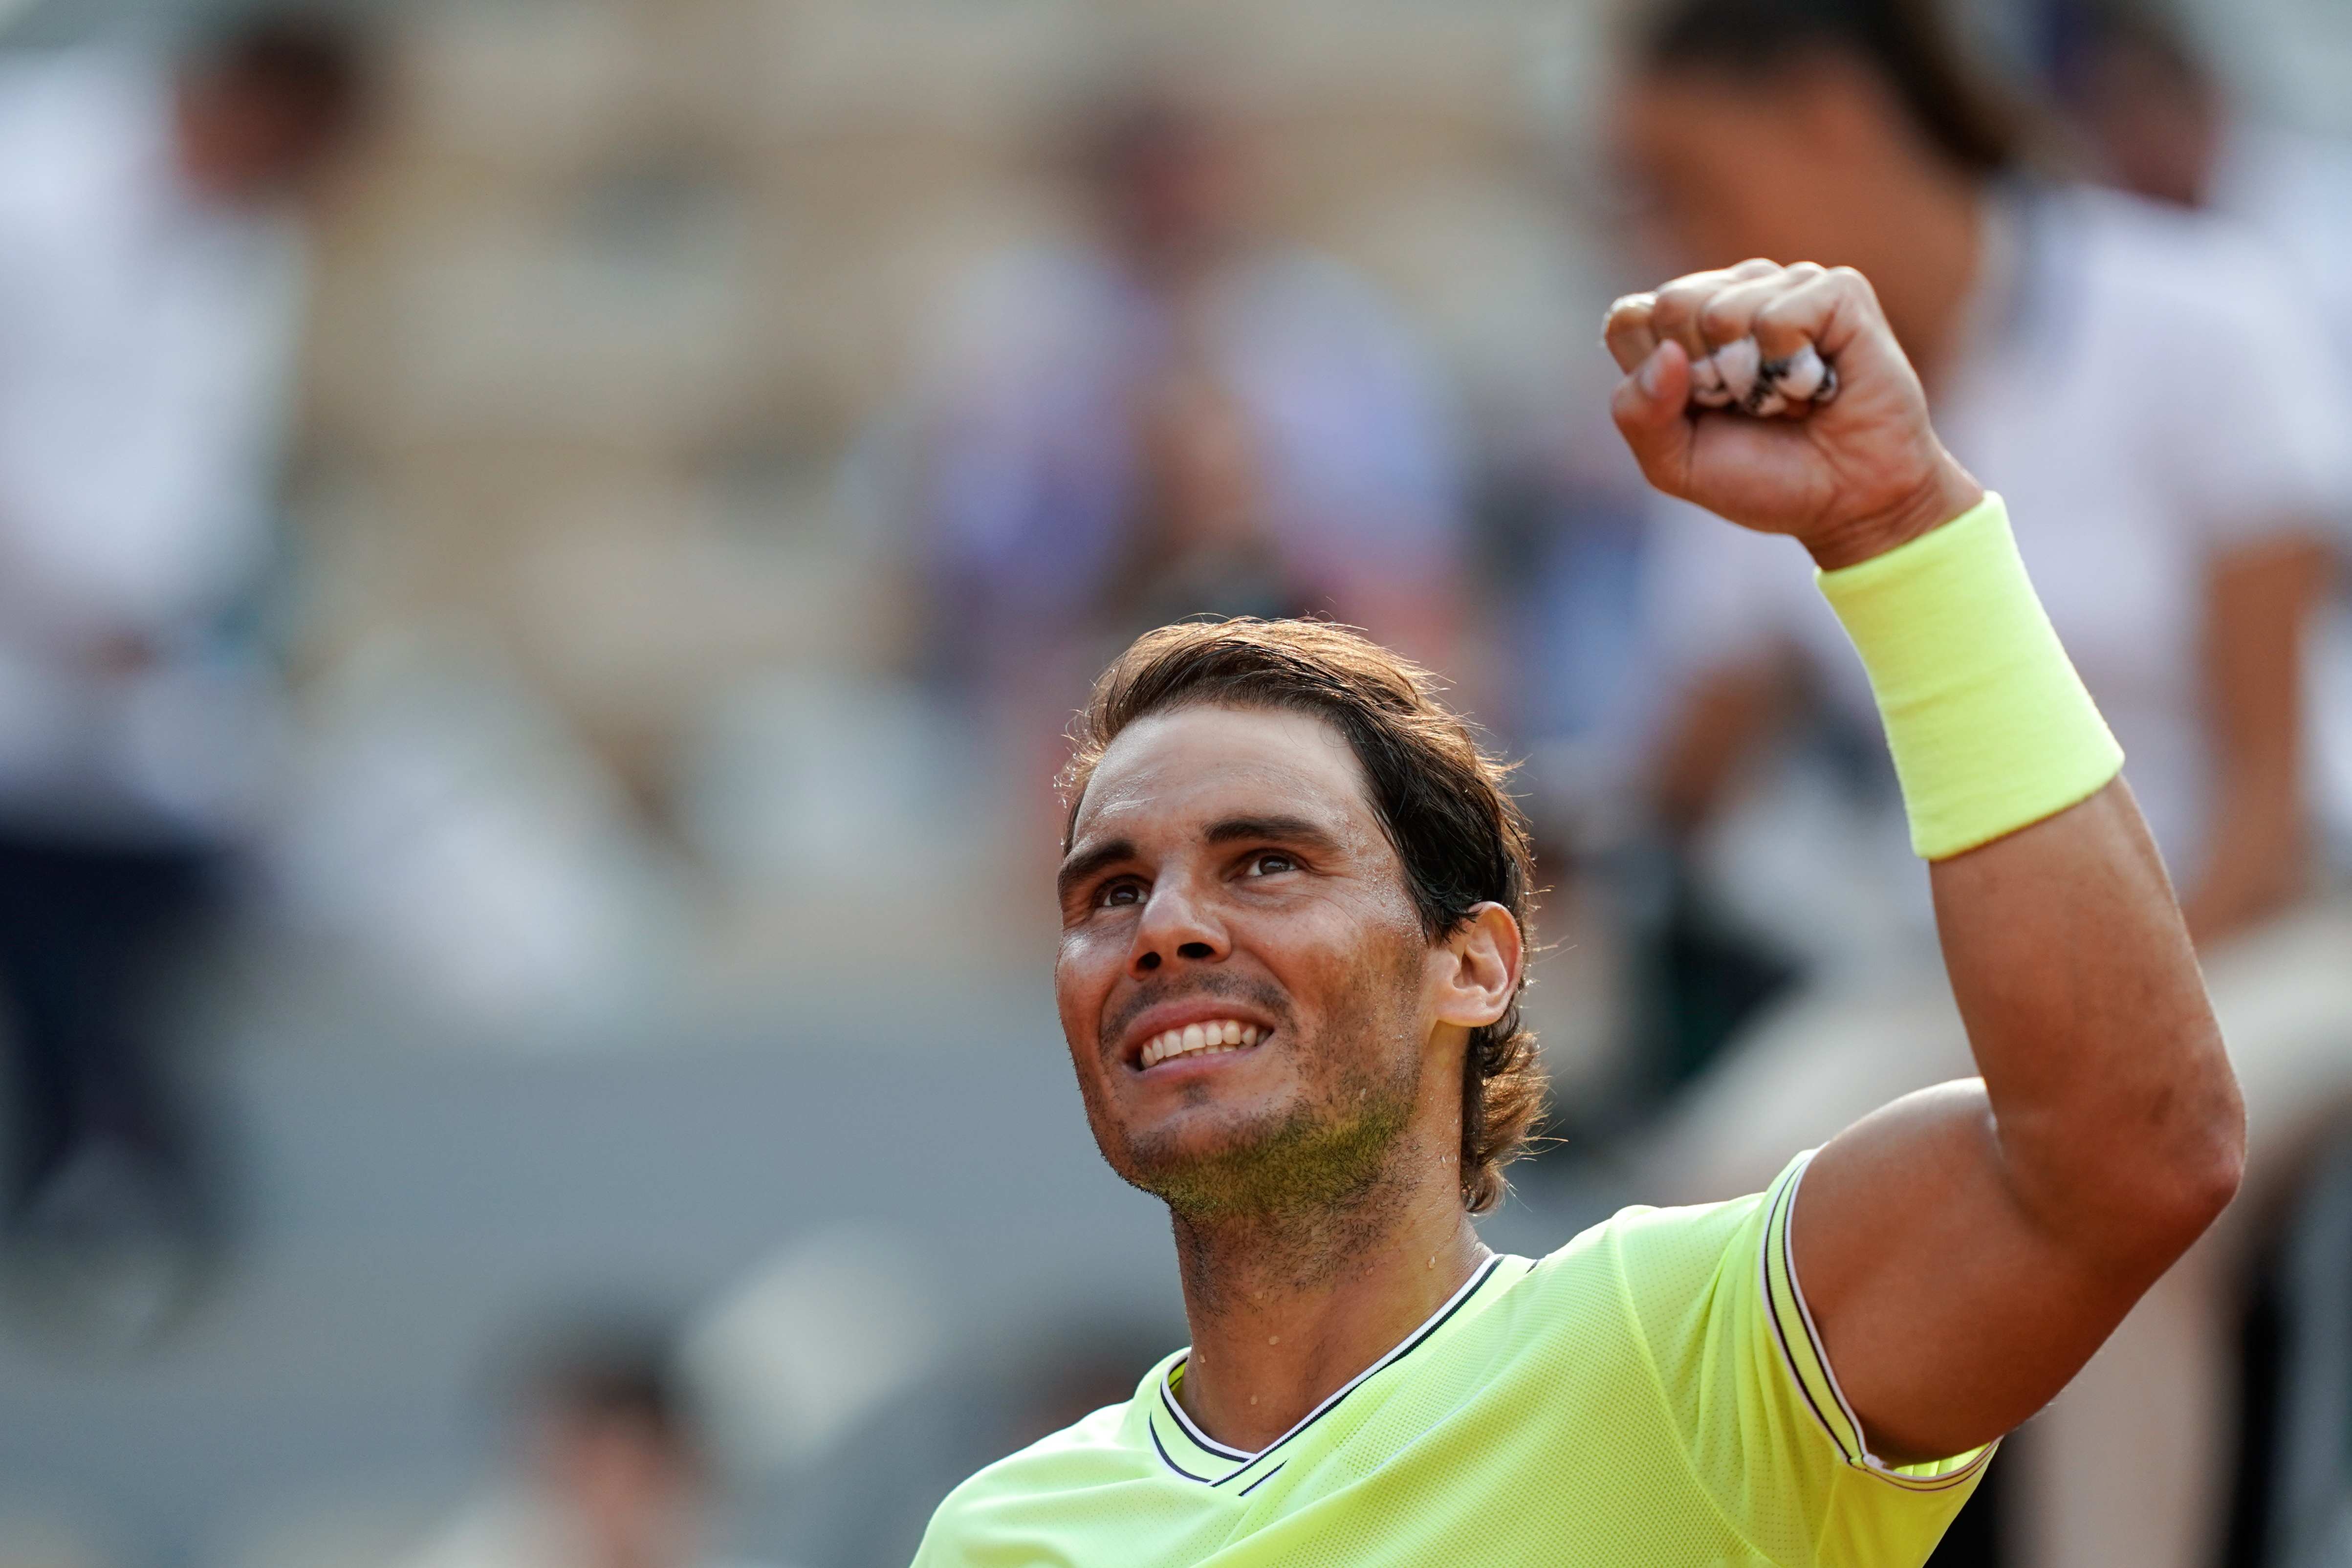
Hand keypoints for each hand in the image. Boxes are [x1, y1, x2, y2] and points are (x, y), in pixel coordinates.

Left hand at [1604, 260, 1983, 568]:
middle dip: (1702, 375)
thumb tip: (1665, 352)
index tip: (1701, 409)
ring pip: (1721, 310)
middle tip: (1748, 405)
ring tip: (1788, 397)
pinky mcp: (1838, 291)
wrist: (1848, 503)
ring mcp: (1785, 285)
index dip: (1656, 377)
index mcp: (1681, 329)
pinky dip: (1794, 366)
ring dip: (1752, 376)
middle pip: (1671, 304)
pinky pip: (1781, 315)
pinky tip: (1820, 383)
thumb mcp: (1674, 463)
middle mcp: (1730, 295)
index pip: (1630, 320)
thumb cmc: (1763, 480)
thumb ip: (1638, 414)